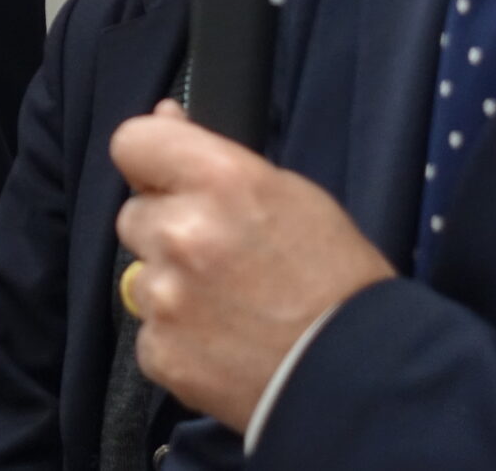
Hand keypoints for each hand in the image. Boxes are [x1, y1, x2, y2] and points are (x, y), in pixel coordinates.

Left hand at [110, 101, 393, 431]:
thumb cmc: (337, 279)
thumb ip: (216, 160)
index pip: (133, 142)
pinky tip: (223, 344)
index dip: (150, 160)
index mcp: (219, 180)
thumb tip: (165, 118)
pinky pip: (150, 332)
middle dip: (167, 230)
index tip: (165, 177)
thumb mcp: (292, 196)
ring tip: (230, 306)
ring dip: (171, 286)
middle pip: (134, 214)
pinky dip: (178, 338)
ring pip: (140, 276)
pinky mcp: (161, 352)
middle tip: (219, 256)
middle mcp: (181, 232)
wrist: (362, 377)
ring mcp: (166, 297)